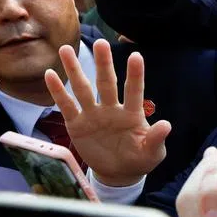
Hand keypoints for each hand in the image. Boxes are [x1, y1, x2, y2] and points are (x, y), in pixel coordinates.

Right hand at [45, 39, 170, 186]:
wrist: (118, 173)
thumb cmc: (139, 159)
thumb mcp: (152, 153)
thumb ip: (156, 139)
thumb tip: (166, 125)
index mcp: (132, 114)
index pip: (134, 90)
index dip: (135, 75)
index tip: (136, 56)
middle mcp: (112, 109)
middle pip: (107, 83)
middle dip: (103, 64)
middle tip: (100, 43)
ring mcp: (93, 114)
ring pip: (83, 88)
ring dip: (74, 70)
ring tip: (66, 49)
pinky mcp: (77, 124)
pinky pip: (66, 106)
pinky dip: (58, 91)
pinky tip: (50, 75)